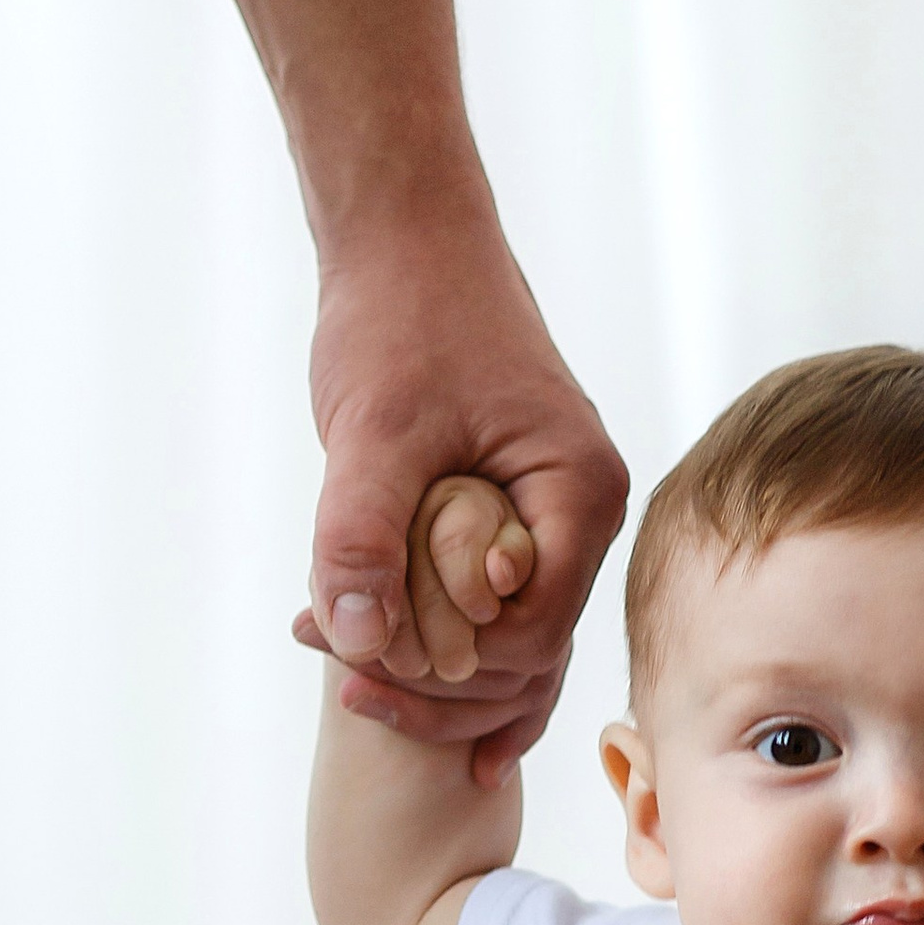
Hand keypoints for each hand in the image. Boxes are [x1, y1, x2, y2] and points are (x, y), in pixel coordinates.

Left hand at [294, 186, 628, 787]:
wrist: (408, 241)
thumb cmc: (400, 318)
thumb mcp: (373, 431)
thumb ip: (361, 533)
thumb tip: (354, 640)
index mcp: (581, 494)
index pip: (534, 635)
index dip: (451, 665)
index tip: (362, 657)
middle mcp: (584, 519)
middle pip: (530, 657)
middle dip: (436, 683)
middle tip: (341, 678)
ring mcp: (554, 524)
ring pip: (510, 646)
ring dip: (429, 671)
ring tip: (339, 671)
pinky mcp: (514, 523)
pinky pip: (490, 613)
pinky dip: (432, 639)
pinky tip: (367, 663)